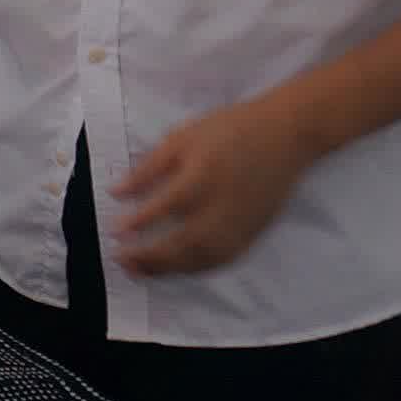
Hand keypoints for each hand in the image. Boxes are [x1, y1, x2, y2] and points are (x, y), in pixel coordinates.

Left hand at [110, 92, 319, 275]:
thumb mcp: (182, 137)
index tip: (115, 231)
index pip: (169, 206)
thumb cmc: (229, 130)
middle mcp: (225, 206)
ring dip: (169, 269)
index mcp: (205, 176)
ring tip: (138, 271)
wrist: (285, 136)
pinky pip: (222, 260)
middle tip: (119, 258)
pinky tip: (172, 269)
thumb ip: (149, 167)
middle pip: (186, 241)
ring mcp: (242, 224)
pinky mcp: (253, 234)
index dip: (141, 222)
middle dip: (151, 255)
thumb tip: (116, 192)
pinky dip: (194, 269)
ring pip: (203, 257)